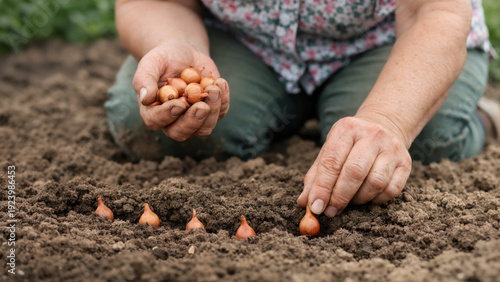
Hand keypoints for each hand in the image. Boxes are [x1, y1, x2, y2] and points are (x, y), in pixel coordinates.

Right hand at [132, 41, 229, 140]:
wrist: (184, 53)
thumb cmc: (163, 59)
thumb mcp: (151, 63)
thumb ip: (144, 80)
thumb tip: (145, 98)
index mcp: (153, 110)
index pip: (156, 121)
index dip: (167, 115)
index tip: (179, 103)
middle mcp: (173, 120)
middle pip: (181, 132)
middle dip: (192, 121)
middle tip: (202, 107)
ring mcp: (194, 118)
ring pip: (204, 128)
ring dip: (212, 110)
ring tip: (214, 87)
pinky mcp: (211, 111)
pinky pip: (220, 112)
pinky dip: (222, 99)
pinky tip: (220, 82)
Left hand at [297, 116, 411, 215]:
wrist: (385, 126)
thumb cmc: (349, 145)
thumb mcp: (329, 152)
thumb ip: (315, 176)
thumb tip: (304, 202)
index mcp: (346, 129)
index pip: (332, 162)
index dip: (322, 188)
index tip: (316, 207)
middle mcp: (371, 135)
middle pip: (354, 172)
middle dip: (339, 197)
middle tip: (331, 211)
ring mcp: (391, 148)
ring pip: (374, 183)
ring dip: (358, 199)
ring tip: (350, 200)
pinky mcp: (406, 162)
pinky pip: (391, 190)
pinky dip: (376, 199)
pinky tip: (368, 196)